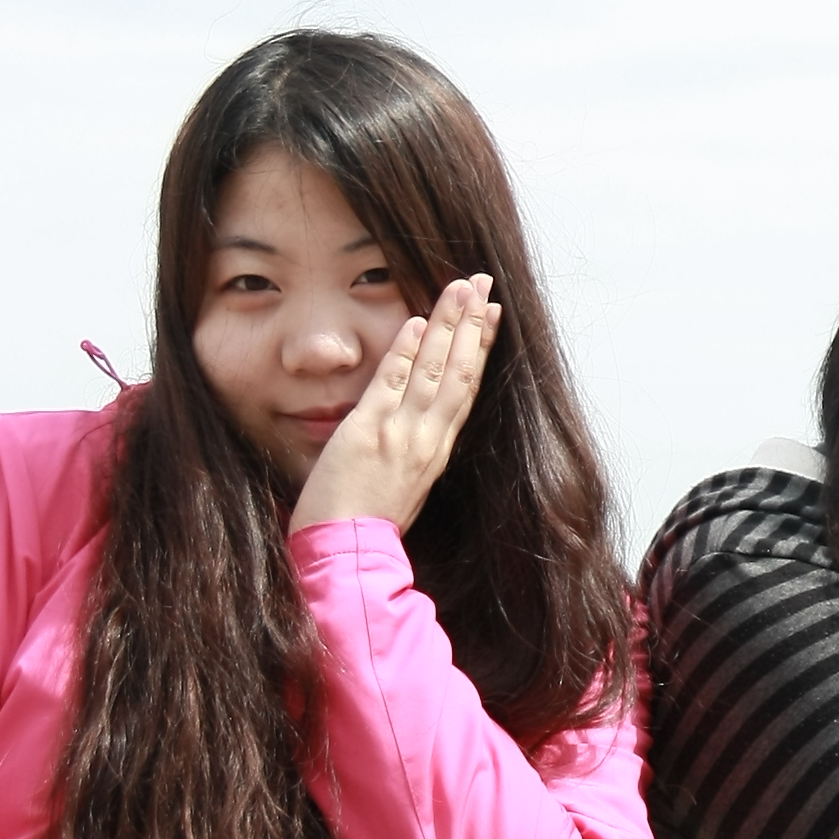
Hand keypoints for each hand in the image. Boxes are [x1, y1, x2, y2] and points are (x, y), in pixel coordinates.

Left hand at [289, 276, 498, 531]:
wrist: (345, 555)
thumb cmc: (367, 525)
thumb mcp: (404, 486)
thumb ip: (413, 450)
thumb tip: (418, 424)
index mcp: (437, 451)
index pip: (466, 389)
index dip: (481, 347)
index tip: (492, 314)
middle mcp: (428, 439)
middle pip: (460, 371)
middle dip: (473, 323)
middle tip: (484, 283)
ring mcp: (401, 435)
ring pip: (435, 371)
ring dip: (448, 325)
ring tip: (461, 287)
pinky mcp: (369, 434)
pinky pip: (392, 385)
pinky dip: (407, 353)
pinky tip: (416, 322)